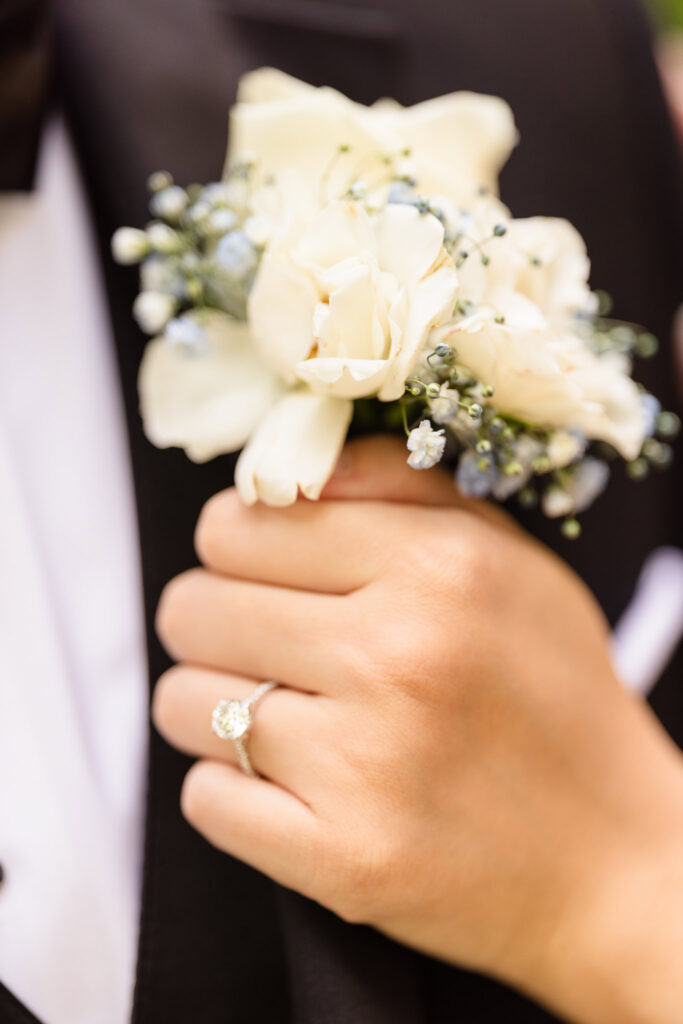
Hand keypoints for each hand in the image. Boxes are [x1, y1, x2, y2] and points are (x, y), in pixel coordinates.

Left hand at [153, 437, 682, 1023]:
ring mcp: (364, 766)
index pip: (234, 527)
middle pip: (192, 608)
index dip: (234, 546)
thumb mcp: (506, 559)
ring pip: (182, 702)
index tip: (258, 569)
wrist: (610, 856)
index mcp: (435, 567)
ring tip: (277, 712)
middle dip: (214, 620)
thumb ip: (399, 486)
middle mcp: (394, 658)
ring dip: (212, 704)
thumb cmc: (553, 694)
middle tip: (263, 642)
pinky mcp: (341, 860)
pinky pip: (203, 797)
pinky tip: (288, 779)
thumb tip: (296, 464)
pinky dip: (229, 786)